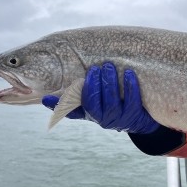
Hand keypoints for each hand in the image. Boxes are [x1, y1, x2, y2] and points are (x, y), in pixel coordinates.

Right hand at [42, 63, 159, 133]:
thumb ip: (81, 89)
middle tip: (96, 69)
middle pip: (92, 104)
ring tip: (109, 66)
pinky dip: (130, 86)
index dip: (58, 106)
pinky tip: (129, 73)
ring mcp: (117, 120)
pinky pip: (132, 102)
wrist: (140, 117)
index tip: (45, 98)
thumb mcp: (97, 96)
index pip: (70, 110)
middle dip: (93, 85)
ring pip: (111, 104)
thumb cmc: (114, 100)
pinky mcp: (133, 117)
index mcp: (87, 112)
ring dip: (110, 83)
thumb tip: (56, 79)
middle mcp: (100, 118)